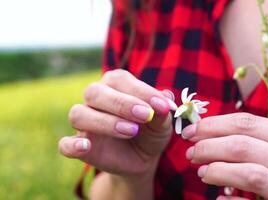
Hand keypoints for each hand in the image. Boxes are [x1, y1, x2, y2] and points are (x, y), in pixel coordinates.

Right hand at [58, 69, 172, 178]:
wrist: (143, 158)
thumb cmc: (151, 132)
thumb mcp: (162, 123)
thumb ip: (162, 111)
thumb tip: (166, 98)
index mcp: (115, 85)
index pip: (120, 79)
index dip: (141, 91)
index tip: (162, 106)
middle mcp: (96, 99)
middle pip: (94, 92)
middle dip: (121, 103)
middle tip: (146, 116)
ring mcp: (85, 122)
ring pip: (79, 114)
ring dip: (105, 122)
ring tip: (132, 131)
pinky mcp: (80, 145)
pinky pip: (65, 144)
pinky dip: (72, 145)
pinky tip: (86, 146)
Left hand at [182, 112, 267, 199]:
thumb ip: (256, 139)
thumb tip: (208, 133)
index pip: (247, 123)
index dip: (213, 125)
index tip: (191, 131)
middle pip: (243, 146)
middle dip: (209, 147)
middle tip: (191, 153)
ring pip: (249, 173)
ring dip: (216, 170)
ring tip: (201, 171)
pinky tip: (218, 198)